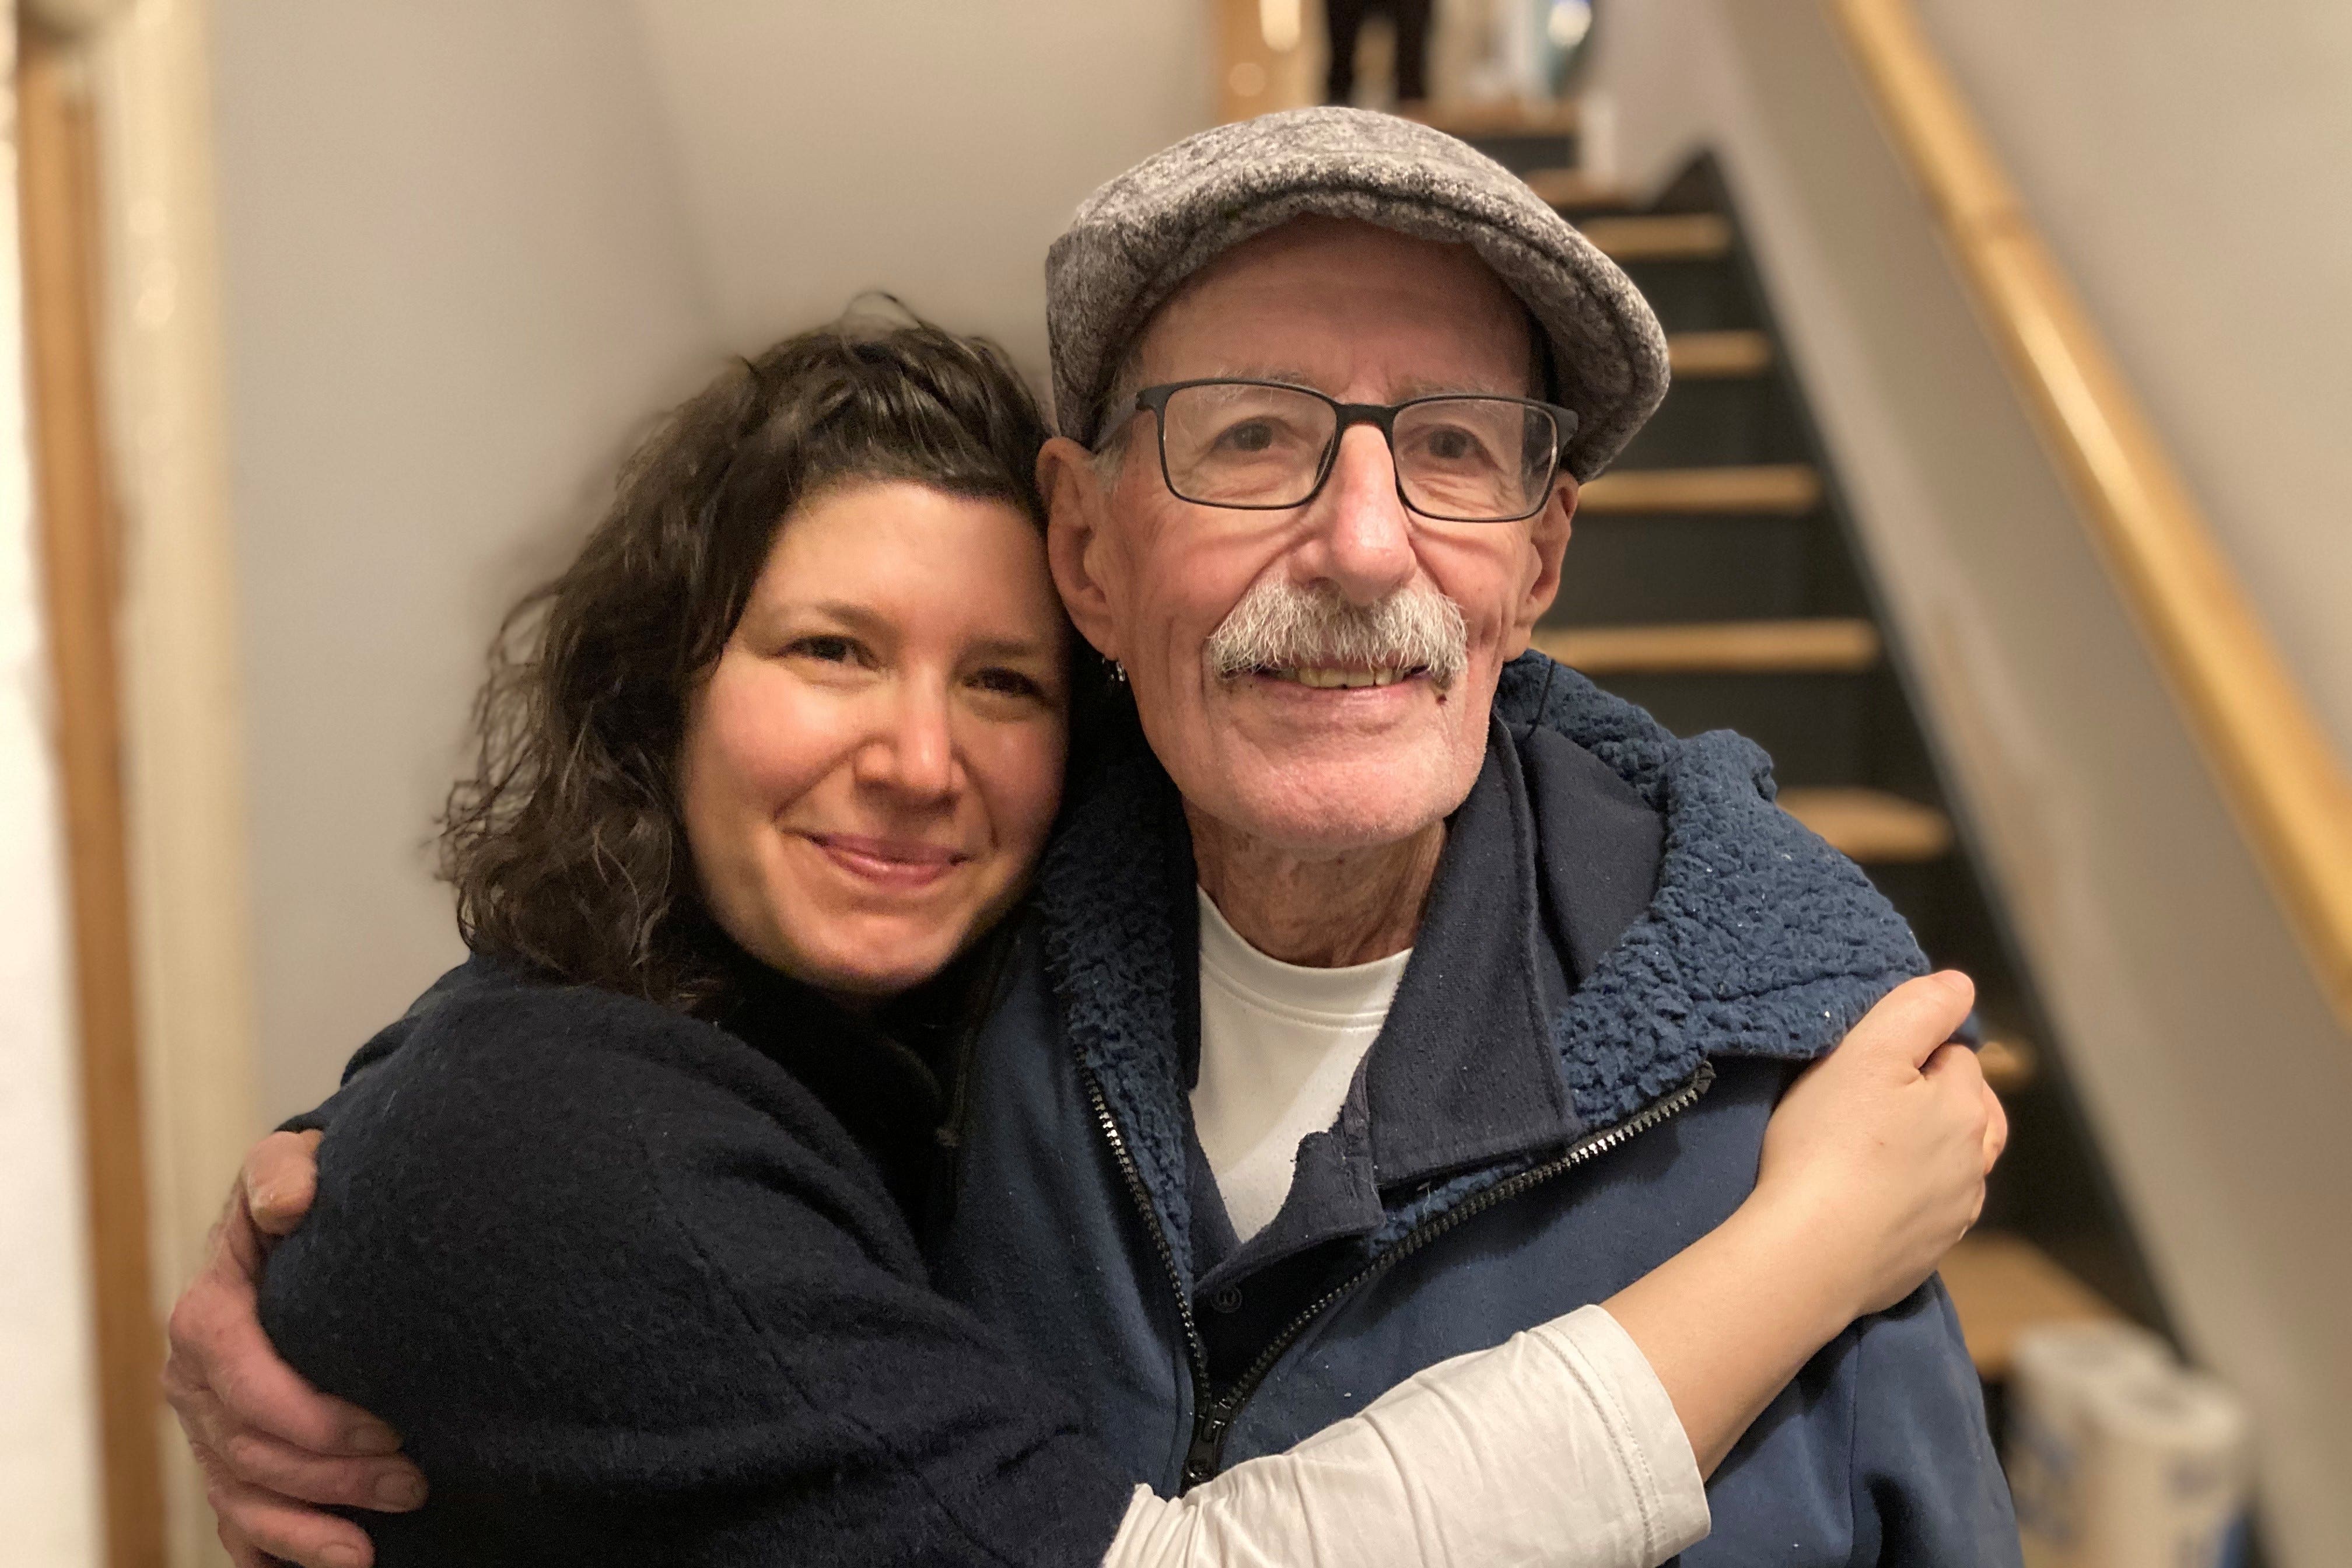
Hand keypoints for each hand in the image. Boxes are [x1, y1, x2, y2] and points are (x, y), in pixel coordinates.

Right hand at [163, 1130, 424, 1567]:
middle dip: (332, 1477)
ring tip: (373, 1545)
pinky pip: (237, 1520)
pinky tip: (330, 1563)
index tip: (388, 1425)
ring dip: (309, 1527)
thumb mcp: (290, 1163)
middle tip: (415, 1481)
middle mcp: (195, 1380)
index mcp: (207, 1317)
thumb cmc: (303, 1193)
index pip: (246, 1384)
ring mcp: (207, 1424)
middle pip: (251, 1452)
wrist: (299, 1218)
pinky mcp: (228, 1454)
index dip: (312, 1417)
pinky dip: (275, 1551)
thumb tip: (292, 1199)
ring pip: (242, 1498)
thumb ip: (283, 1171)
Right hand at [1751, 971, 2006, 1321]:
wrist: (1807, 1253)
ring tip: (1872, 1151)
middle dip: (1937, 1102)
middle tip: (1873, 1104)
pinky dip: (1907, 1201)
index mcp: (1965, 1108)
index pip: (1956, 1057)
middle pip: (1969, 1113)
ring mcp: (1954, 1217)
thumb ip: (1916, 1010)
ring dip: (1926, 1154)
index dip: (1914, 1053)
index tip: (1867, 1065)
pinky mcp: (1926, 1256)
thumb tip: (1961, 985)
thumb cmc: (1827, 1143)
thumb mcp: (1863, 1054)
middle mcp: (1974, 1164)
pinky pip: (1926, 1214)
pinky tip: (1868, 1199)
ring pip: (1952, 1166)